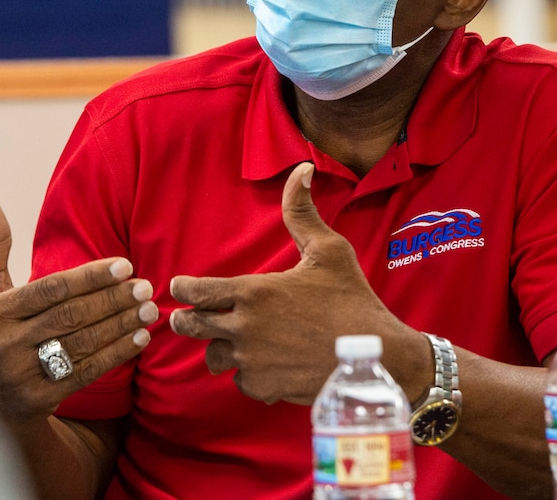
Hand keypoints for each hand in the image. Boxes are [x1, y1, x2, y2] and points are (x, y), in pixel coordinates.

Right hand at [0, 192, 159, 424]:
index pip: (51, 290)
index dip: (90, 277)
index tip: (125, 265)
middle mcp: (3, 344)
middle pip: (70, 316)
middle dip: (112, 300)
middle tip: (145, 286)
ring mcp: (19, 375)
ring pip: (81, 344)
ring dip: (121, 325)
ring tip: (149, 309)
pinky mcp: (37, 400)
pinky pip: (85, 372)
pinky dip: (116, 353)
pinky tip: (140, 337)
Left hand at [169, 163, 419, 404]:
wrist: (376, 357)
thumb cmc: (352, 300)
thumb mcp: (329, 250)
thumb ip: (302, 212)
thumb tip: (302, 169)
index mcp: (253, 292)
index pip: (196, 291)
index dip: (183, 288)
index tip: (180, 286)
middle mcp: (244, 328)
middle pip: (191, 326)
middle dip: (183, 320)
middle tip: (181, 318)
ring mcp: (252, 361)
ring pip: (215, 356)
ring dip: (218, 348)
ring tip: (226, 343)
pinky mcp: (265, 387)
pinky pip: (241, 381)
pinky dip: (248, 374)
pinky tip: (263, 365)